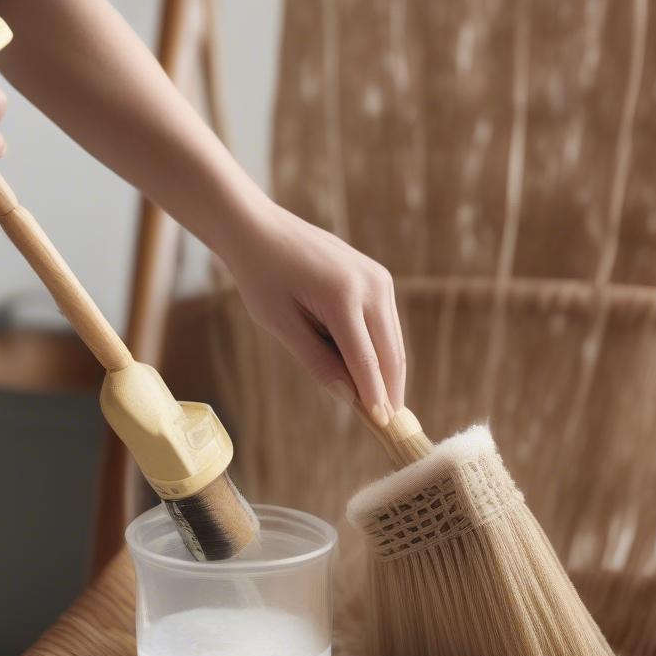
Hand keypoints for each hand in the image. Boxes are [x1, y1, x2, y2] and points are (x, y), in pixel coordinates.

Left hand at [220, 203, 405, 423]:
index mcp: (342, 297)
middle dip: (390, 389)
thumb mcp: (280, 324)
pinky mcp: (378, 277)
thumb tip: (347, 396)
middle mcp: (370, 286)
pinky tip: (372, 373)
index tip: (382, 425)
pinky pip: (385, 324)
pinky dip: (382, 350)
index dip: (375, 395)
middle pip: (390, 352)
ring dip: (389, 373)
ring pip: (393, 340)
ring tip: (384, 405)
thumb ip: (316, 360)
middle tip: (390, 426)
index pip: (366, 359)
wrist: (261, 230)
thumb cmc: (262, 277)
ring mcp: (378, 279)